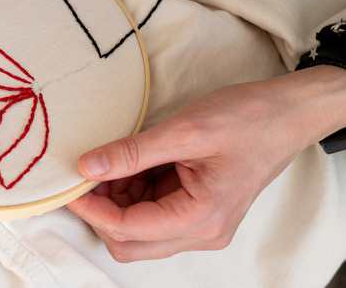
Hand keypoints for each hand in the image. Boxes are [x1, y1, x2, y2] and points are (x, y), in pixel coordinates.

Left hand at [67, 65, 345, 261]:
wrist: (287, 113)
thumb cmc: (249, 119)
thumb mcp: (185, 130)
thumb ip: (133, 152)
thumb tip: (88, 166)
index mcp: (202, 217)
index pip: (128, 230)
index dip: (92, 208)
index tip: (69, 184)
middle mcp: (202, 231)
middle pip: (130, 242)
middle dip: (101, 210)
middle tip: (86, 174)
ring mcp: (200, 224)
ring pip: (138, 231)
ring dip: (116, 201)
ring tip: (111, 163)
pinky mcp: (196, 211)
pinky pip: (152, 214)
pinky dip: (132, 193)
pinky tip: (129, 165)